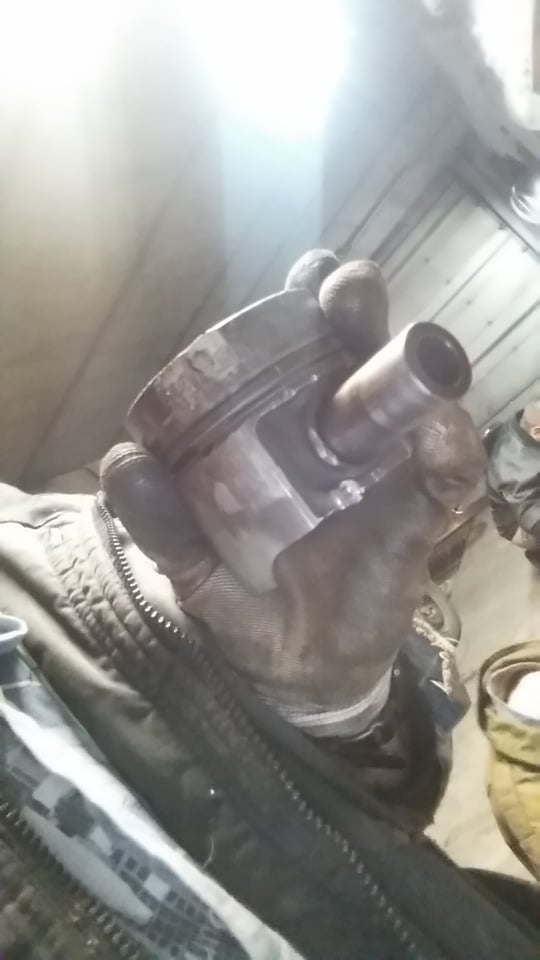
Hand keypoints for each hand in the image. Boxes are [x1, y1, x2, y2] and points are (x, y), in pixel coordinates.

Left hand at [101, 251, 484, 737]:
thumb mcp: (197, 566)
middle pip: (361, 356)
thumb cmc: (252, 603)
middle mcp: (344, 437)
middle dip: (359, 314)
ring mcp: (387, 473)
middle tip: (348, 291)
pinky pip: (449, 478)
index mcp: (287, 432)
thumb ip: (163, 523)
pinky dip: (451, 454)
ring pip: (415, 402)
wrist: (300, 672)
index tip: (306, 275)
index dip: (305, 307)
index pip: (300, 353)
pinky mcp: (420, 518)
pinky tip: (436, 437)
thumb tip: (122, 461)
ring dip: (414, 371)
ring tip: (408, 355)